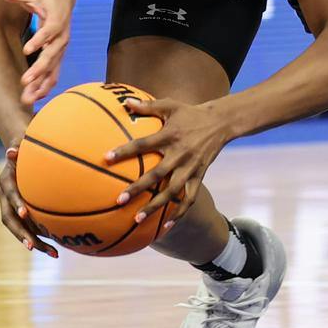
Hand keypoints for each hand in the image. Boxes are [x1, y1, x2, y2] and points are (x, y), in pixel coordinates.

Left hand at [0, 0, 75, 103]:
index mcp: (57, 19)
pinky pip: (54, 73)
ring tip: (26, 98)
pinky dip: (45, 85)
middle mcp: (62, 36)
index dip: (39, 40)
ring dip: (41, 85)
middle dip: (38, 70)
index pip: (49, 32)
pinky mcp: (58, 54)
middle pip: (52, 55)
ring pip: (53, 69)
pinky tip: (34, 97)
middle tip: (24, 81)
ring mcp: (61, 47)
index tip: (27, 50)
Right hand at [0, 145, 56, 256]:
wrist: (20, 154)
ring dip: (35, 242)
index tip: (24, 213)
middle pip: (10, 219)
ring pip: (20, 228)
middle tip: (32, 246)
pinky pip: (30, 229)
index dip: (16, 203)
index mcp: (6, 181)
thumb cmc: (25, 147)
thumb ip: (18, 149)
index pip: (9, 194)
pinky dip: (42, 239)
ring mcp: (13, 207)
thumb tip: (11, 150)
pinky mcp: (22, 215)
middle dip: (21, 234)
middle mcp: (6, 197)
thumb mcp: (23, 144)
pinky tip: (59, 248)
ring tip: (54, 253)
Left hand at [106, 96, 232, 229]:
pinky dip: (179, 213)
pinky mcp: (199, 176)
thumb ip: (147, 106)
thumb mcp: (170, 105)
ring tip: (138, 219)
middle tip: (119, 200)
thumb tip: (125, 103)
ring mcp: (190, 167)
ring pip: (172, 191)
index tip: (106, 158)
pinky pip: (189, 198)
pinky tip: (166, 225)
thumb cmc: (190, 113)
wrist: (221, 123)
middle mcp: (179, 154)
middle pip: (156, 174)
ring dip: (155, 206)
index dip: (125, 151)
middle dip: (138, 188)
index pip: (143, 144)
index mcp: (169, 136)